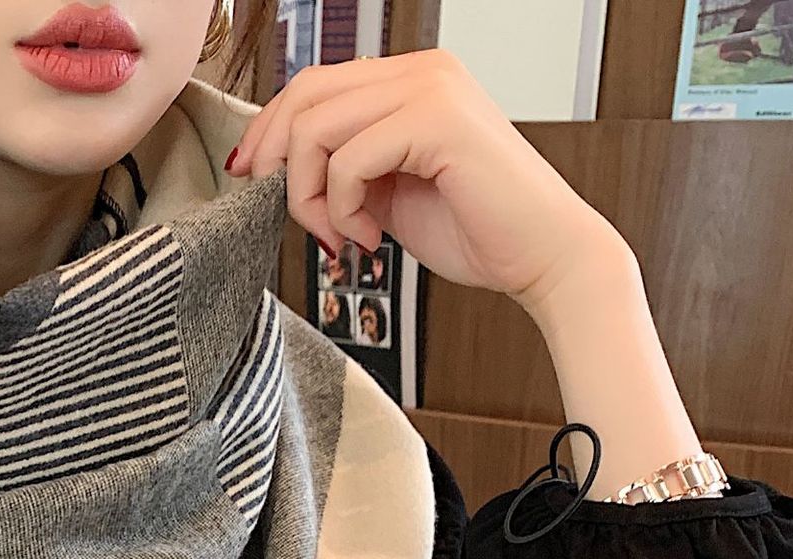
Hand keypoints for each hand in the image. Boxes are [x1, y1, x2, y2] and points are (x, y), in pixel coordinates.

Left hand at [226, 48, 630, 318]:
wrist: (539, 254)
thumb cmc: (472, 227)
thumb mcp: (385, 192)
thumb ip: (342, 169)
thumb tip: (276, 170)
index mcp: (410, 78)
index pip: (312, 84)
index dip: (269, 132)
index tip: (253, 179)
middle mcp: (421, 70)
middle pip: (304, 96)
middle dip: (278, 164)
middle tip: (297, 218)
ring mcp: (431, 88)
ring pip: (315, 129)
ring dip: (309, 197)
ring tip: (341, 236)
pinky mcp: (436, 120)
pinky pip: (347, 162)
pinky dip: (341, 210)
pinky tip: (370, 237)